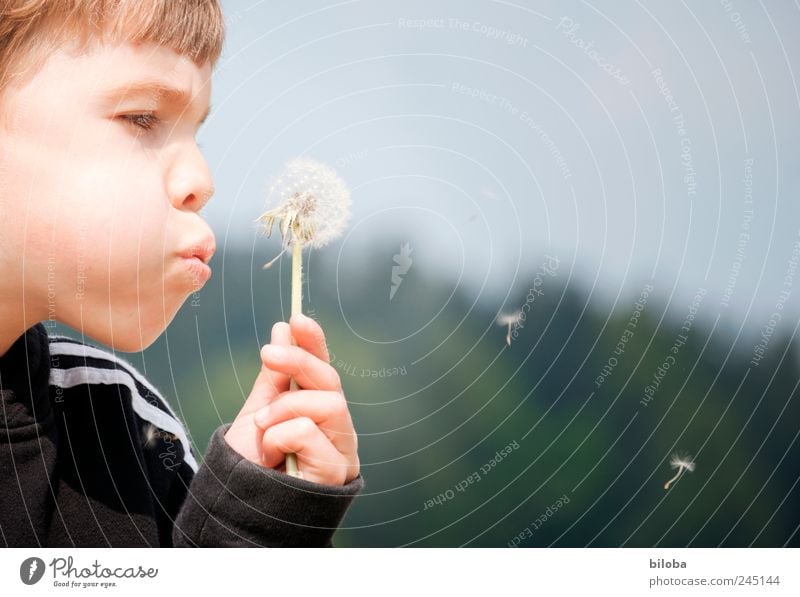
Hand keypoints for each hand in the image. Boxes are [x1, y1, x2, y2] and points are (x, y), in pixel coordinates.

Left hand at [223, 313, 359, 485]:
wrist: (239, 508)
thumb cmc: (252, 466)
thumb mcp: (257, 412)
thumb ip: (274, 377)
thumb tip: (284, 329)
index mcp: (319, 412)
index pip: (324, 370)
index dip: (314, 343)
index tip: (297, 318)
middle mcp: (337, 428)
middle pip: (331, 381)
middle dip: (299, 361)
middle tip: (266, 351)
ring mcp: (341, 449)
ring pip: (328, 403)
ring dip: (285, 409)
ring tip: (263, 427)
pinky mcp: (337, 471)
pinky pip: (309, 431)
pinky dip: (281, 437)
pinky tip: (273, 456)